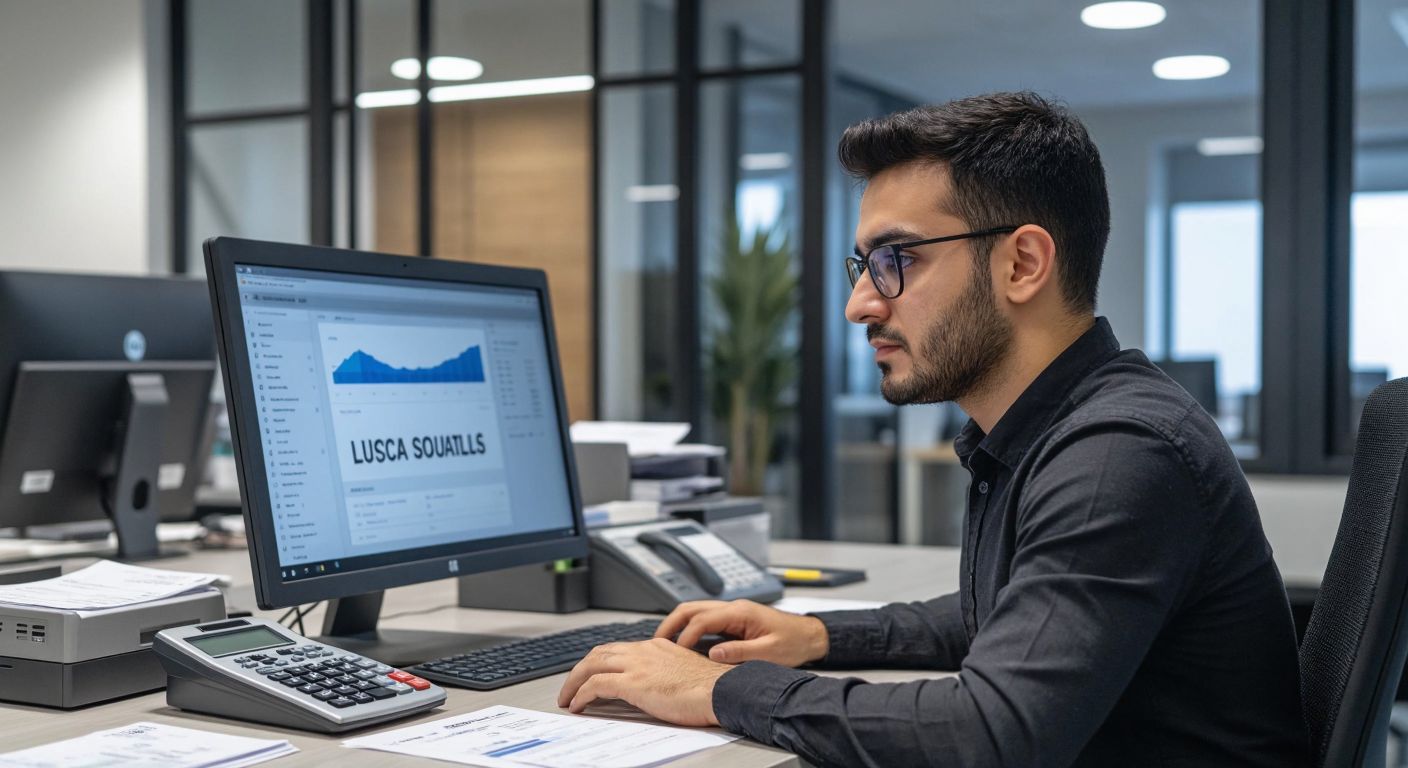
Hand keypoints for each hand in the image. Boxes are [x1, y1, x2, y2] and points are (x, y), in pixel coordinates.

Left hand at [556, 638, 729, 725]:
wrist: (723, 690)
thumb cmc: (712, 687)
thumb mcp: (684, 672)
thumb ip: (665, 673)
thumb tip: (655, 688)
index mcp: (657, 646)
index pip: (618, 649)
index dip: (599, 661)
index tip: (591, 674)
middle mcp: (644, 650)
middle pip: (599, 653)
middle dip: (580, 669)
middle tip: (571, 685)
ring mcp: (638, 665)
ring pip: (591, 665)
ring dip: (574, 681)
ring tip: (567, 697)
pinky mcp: (634, 682)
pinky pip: (595, 685)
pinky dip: (581, 694)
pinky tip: (577, 705)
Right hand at [655, 599, 828, 667]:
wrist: (809, 636)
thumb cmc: (793, 642)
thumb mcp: (769, 652)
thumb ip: (740, 653)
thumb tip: (712, 653)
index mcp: (740, 612)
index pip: (703, 619)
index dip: (686, 636)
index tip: (676, 653)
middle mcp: (733, 608)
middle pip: (692, 608)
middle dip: (671, 623)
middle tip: (656, 642)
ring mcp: (731, 612)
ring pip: (695, 611)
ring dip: (677, 624)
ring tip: (663, 643)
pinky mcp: (732, 620)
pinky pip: (705, 620)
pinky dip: (689, 629)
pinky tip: (682, 644)